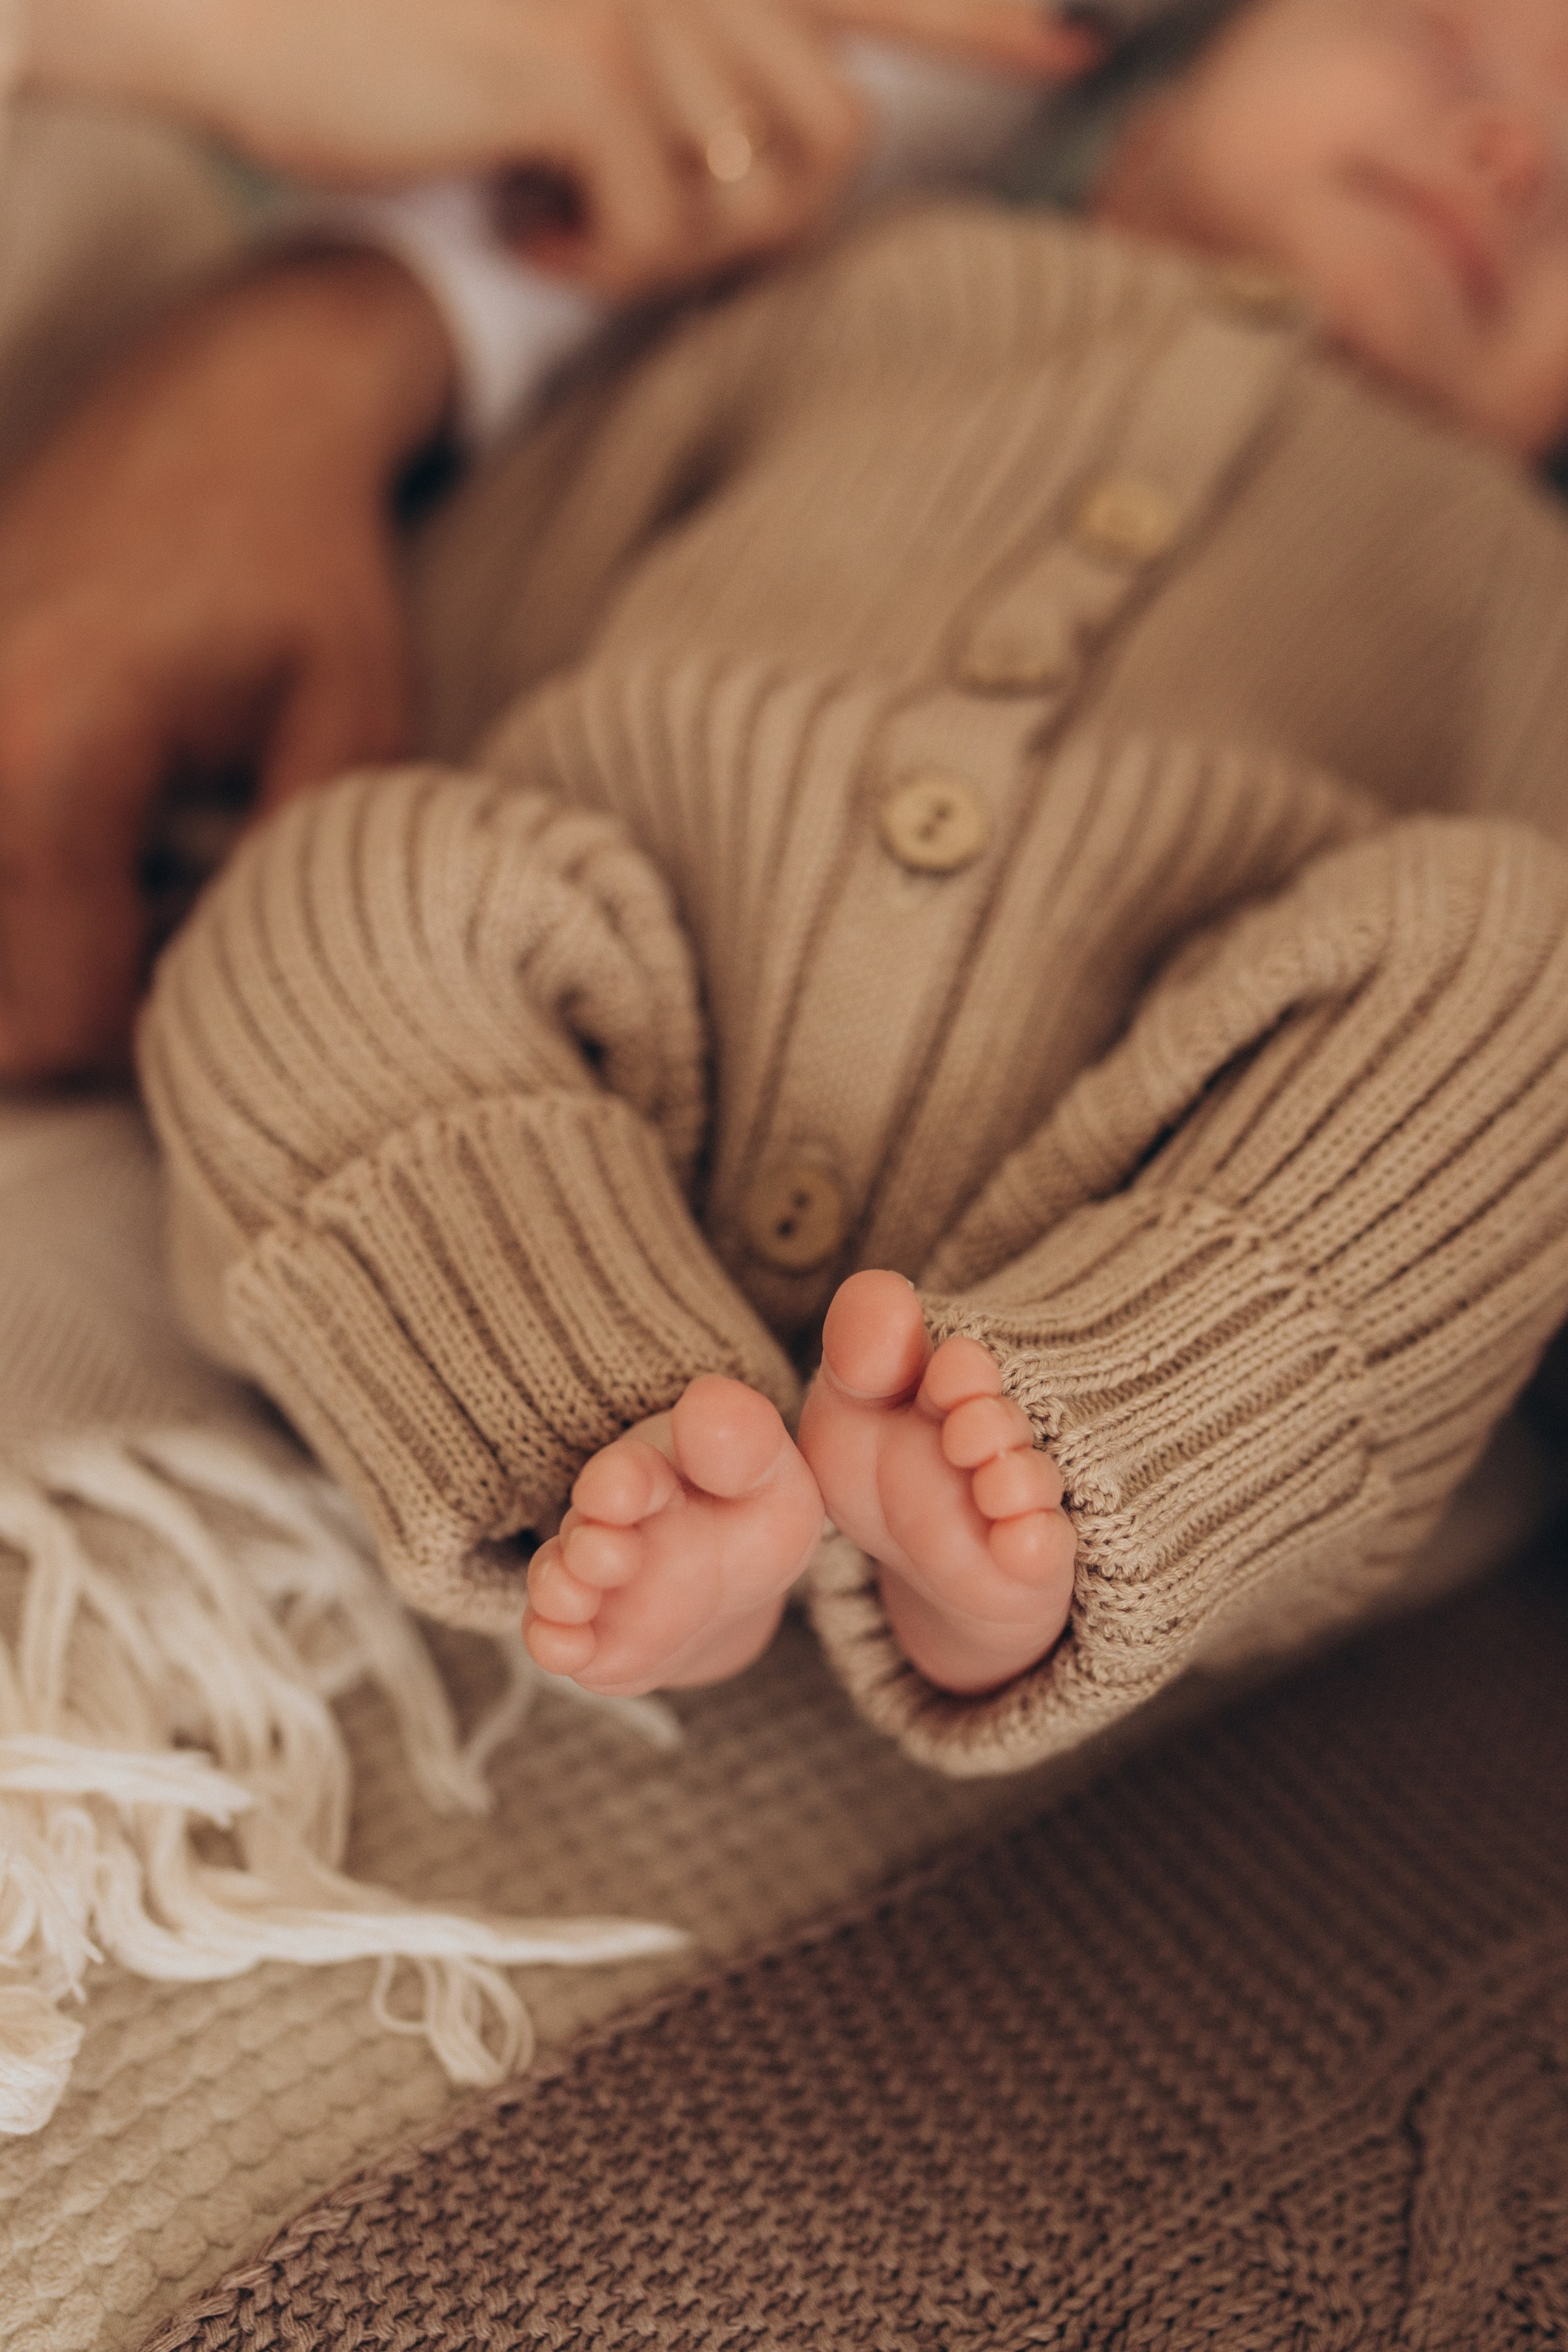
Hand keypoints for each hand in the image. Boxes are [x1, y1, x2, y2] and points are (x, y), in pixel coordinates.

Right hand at [0, 253, 453, 1078]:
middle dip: (80, 1019)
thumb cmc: (304, 563)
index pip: (57, 1015)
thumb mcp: (348, 730)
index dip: (149, 1054)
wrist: (225, 400)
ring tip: (138, 894)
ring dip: (38, 958)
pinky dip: (20, 890)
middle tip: (185, 952)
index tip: (225, 1002)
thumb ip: (288, 884)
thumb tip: (239, 1013)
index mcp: (51, 752)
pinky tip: (89, 848)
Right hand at [25, 0, 1101, 296]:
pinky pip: (663, 228)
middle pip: (831, 138)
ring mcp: (643, 1)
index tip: (1068, 43)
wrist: (236, 2)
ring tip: (556, 225)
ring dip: (665, 256)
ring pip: (757, 195)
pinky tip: (509, 223)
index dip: (980, 13)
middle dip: (753, 232)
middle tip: (634, 245)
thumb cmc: (381, 39)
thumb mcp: (545, 49)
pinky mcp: (582, 64)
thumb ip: (664, 76)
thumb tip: (752, 173)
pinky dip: (592, 267)